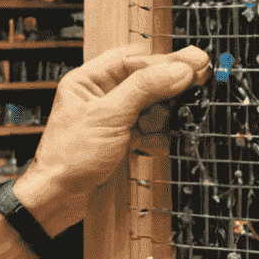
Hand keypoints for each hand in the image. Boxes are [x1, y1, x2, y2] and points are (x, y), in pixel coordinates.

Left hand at [13, 44, 209, 235]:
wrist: (60, 198)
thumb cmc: (69, 157)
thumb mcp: (109, 116)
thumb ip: (145, 89)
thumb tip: (178, 70)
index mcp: (89, 80)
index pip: (134, 59)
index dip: (165, 60)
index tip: (194, 64)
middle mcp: (101, 95)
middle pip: (146, 81)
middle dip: (166, 90)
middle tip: (198, 82)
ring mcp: (113, 119)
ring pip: (151, 107)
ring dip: (159, 118)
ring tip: (151, 129)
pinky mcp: (122, 139)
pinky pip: (150, 130)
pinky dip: (154, 138)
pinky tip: (148, 145)